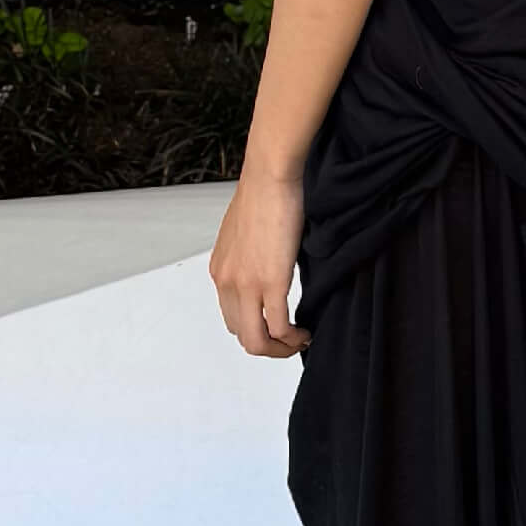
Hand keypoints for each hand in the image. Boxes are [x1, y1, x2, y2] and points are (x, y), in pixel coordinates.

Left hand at [210, 168, 308, 356]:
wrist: (269, 176)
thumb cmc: (263, 193)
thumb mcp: (245, 234)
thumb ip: (251, 257)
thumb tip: (269, 267)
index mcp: (219, 271)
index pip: (231, 317)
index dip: (257, 329)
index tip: (278, 327)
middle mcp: (226, 282)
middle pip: (242, 335)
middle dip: (269, 346)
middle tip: (292, 340)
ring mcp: (245, 285)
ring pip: (256, 341)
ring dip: (279, 349)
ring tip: (300, 340)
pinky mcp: (270, 283)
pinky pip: (278, 328)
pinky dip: (292, 338)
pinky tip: (305, 332)